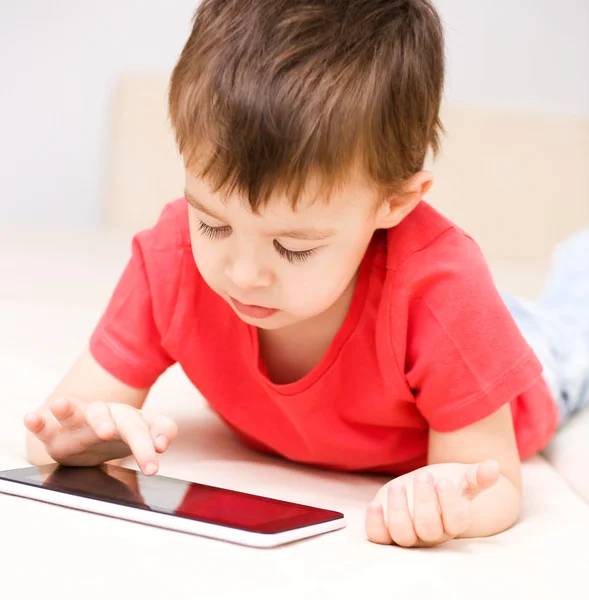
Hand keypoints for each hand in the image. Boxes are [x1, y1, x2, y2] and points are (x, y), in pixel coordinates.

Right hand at [24, 398, 177, 475]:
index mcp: (129, 417)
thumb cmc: (121, 432)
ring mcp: (79, 423)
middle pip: (114, 418)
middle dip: (115, 427)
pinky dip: (38, 422)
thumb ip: (162, 431)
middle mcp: (105, 415)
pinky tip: (31, 418)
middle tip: (113, 436)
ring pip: (76, 413)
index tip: (161, 449)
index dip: (155, 434)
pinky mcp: (56, 434)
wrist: (91, 437)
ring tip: (62, 405)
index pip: (145, 425)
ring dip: (68, 409)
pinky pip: (46, 426)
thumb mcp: (144, 432)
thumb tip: (163, 442)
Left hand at [365, 460, 499, 546]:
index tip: (443, 480)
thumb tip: (493, 466)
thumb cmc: (443, 484)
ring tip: (399, 487)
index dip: (450, 503)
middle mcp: (430, 533)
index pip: (456, 522)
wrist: (421, 489)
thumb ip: (477, 475)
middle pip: (428, 528)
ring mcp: (408, 533)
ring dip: (399, 510)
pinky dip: (375, 523)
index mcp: (452, 521)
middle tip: (424, 476)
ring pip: (403, 535)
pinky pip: (379, 537)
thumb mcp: (461, 477)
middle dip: (425, 502)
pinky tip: (375, 505)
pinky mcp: (386, 529)